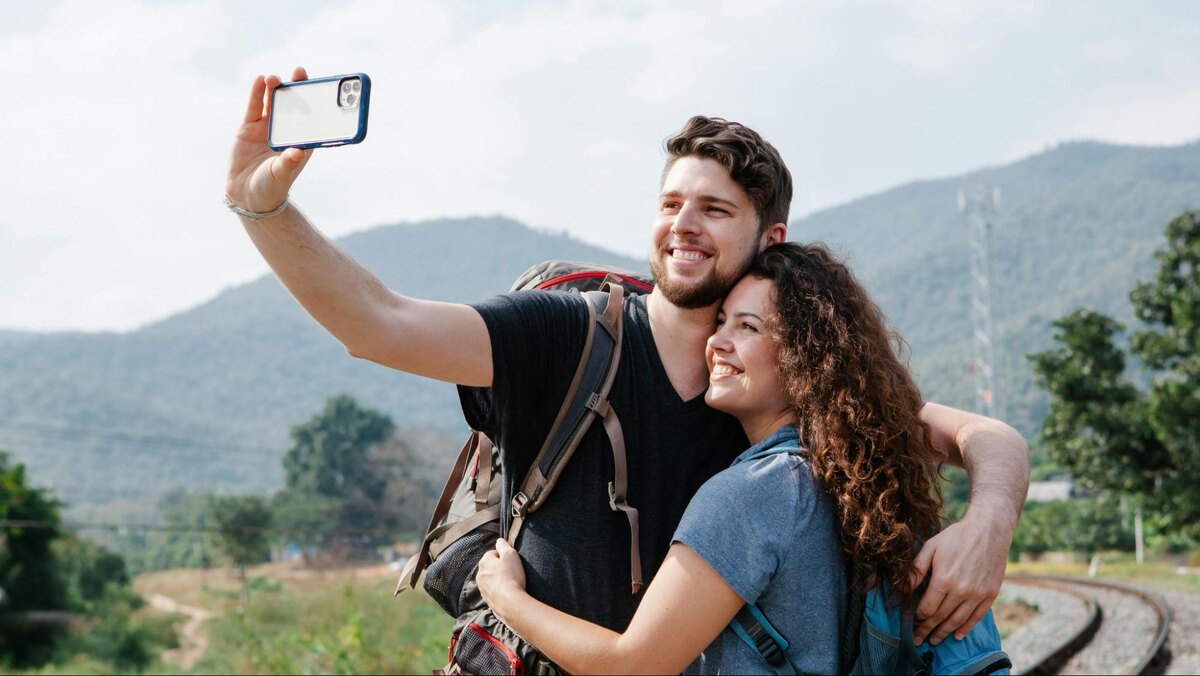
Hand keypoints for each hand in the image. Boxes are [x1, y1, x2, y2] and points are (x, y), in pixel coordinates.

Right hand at [225, 67, 313, 212]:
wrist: (247, 195)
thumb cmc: (272, 187)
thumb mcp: (281, 174)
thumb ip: (288, 162)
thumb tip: (298, 152)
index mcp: (302, 140)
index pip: (312, 117)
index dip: (317, 101)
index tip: (323, 86)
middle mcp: (286, 130)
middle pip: (294, 104)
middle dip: (297, 87)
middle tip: (300, 71)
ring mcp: (267, 127)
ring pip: (273, 101)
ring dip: (276, 88)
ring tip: (276, 79)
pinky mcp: (249, 127)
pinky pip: (255, 106)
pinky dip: (257, 93)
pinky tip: (261, 80)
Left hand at [476, 539, 527, 622]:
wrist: (510, 603)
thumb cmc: (511, 576)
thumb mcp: (511, 555)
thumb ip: (504, 545)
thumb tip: (499, 540)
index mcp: (484, 561)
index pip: (492, 553)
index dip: (503, 556)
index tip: (512, 561)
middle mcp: (479, 574)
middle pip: (490, 567)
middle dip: (499, 568)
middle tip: (512, 572)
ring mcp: (482, 588)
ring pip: (490, 579)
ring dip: (498, 580)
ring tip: (511, 583)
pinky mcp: (486, 599)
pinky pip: (492, 591)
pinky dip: (498, 591)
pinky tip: (507, 592)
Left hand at [909, 512, 1010, 644]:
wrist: (988, 531)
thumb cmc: (956, 537)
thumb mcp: (930, 548)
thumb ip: (916, 570)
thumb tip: (903, 588)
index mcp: (944, 580)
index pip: (927, 609)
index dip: (918, 618)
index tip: (912, 622)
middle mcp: (961, 591)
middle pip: (940, 618)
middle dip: (927, 630)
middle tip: (918, 640)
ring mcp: (977, 595)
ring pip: (957, 621)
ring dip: (944, 632)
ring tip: (934, 640)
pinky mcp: (990, 595)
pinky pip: (976, 617)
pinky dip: (966, 628)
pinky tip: (957, 635)